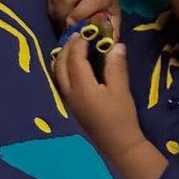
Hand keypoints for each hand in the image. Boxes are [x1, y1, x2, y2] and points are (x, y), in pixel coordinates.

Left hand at [53, 35, 166, 178]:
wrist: (118, 147)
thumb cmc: (121, 119)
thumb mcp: (122, 91)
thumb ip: (116, 67)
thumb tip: (115, 44)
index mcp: (81, 86)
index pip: (75, 57)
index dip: (80, 42)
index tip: (89, 31)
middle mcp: (68, 92)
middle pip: (60, 62)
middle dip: (68, 46)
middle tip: (79, 34)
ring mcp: (65, 100)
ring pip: (56, 72)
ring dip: (63, 56)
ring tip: (74, 46)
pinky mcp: (68, 106)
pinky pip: (59, 81)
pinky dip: (62, 68)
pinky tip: (72, 66)